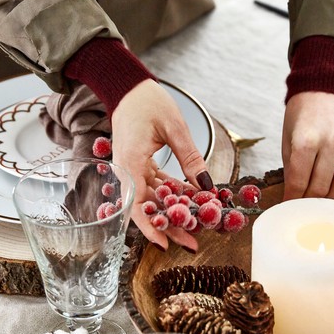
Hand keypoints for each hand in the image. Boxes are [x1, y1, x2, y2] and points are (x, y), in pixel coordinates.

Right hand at [111, 79, 209, 252]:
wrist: (128, 88)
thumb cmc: (147, 102)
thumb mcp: (174, 128)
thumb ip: (190, 157)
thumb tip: (206, 185)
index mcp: (130, 163)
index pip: (137, 207)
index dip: (151, 228)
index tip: (166, 245)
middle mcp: (126, 171)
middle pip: (147, 209)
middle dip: (169, 227)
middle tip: (193, 242)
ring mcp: (131, 169)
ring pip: (152, 199)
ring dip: (173, 212)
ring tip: (196, 224)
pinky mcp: (138, 165)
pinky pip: (154, 186)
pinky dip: (171, 194)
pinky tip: (191, 201)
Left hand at [282, 91, 333, 199]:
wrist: (323, 86)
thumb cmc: (302, 115)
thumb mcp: (288, 139)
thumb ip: (292, 168)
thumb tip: (294, 196)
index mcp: (305, 140)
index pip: (299, 182)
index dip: (293, 198)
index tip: (291, 206)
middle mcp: (331, 139)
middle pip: (322, 187)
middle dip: (311, 200)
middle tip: (306, 203)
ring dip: (332, 194)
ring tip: (324, 195)